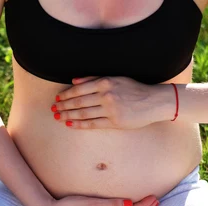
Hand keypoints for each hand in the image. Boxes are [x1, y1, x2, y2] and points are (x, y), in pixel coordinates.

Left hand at [51, 76, 173, 129]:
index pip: (80, 89)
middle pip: (79, 101)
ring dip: (68, 116)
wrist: (153, 101)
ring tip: (58, 117)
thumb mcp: (116, 78)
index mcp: (106, 82)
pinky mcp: (114, 122)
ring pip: (83, 113)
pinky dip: (80, 124)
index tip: (58, 98)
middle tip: (53, 108)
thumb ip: (94, 79)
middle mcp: (106, 95)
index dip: (66, 94)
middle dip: (64, 106)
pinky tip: (70, 125)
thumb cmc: (134, 89)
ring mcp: (110, 109)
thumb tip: (74, 80)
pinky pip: (93, 124)